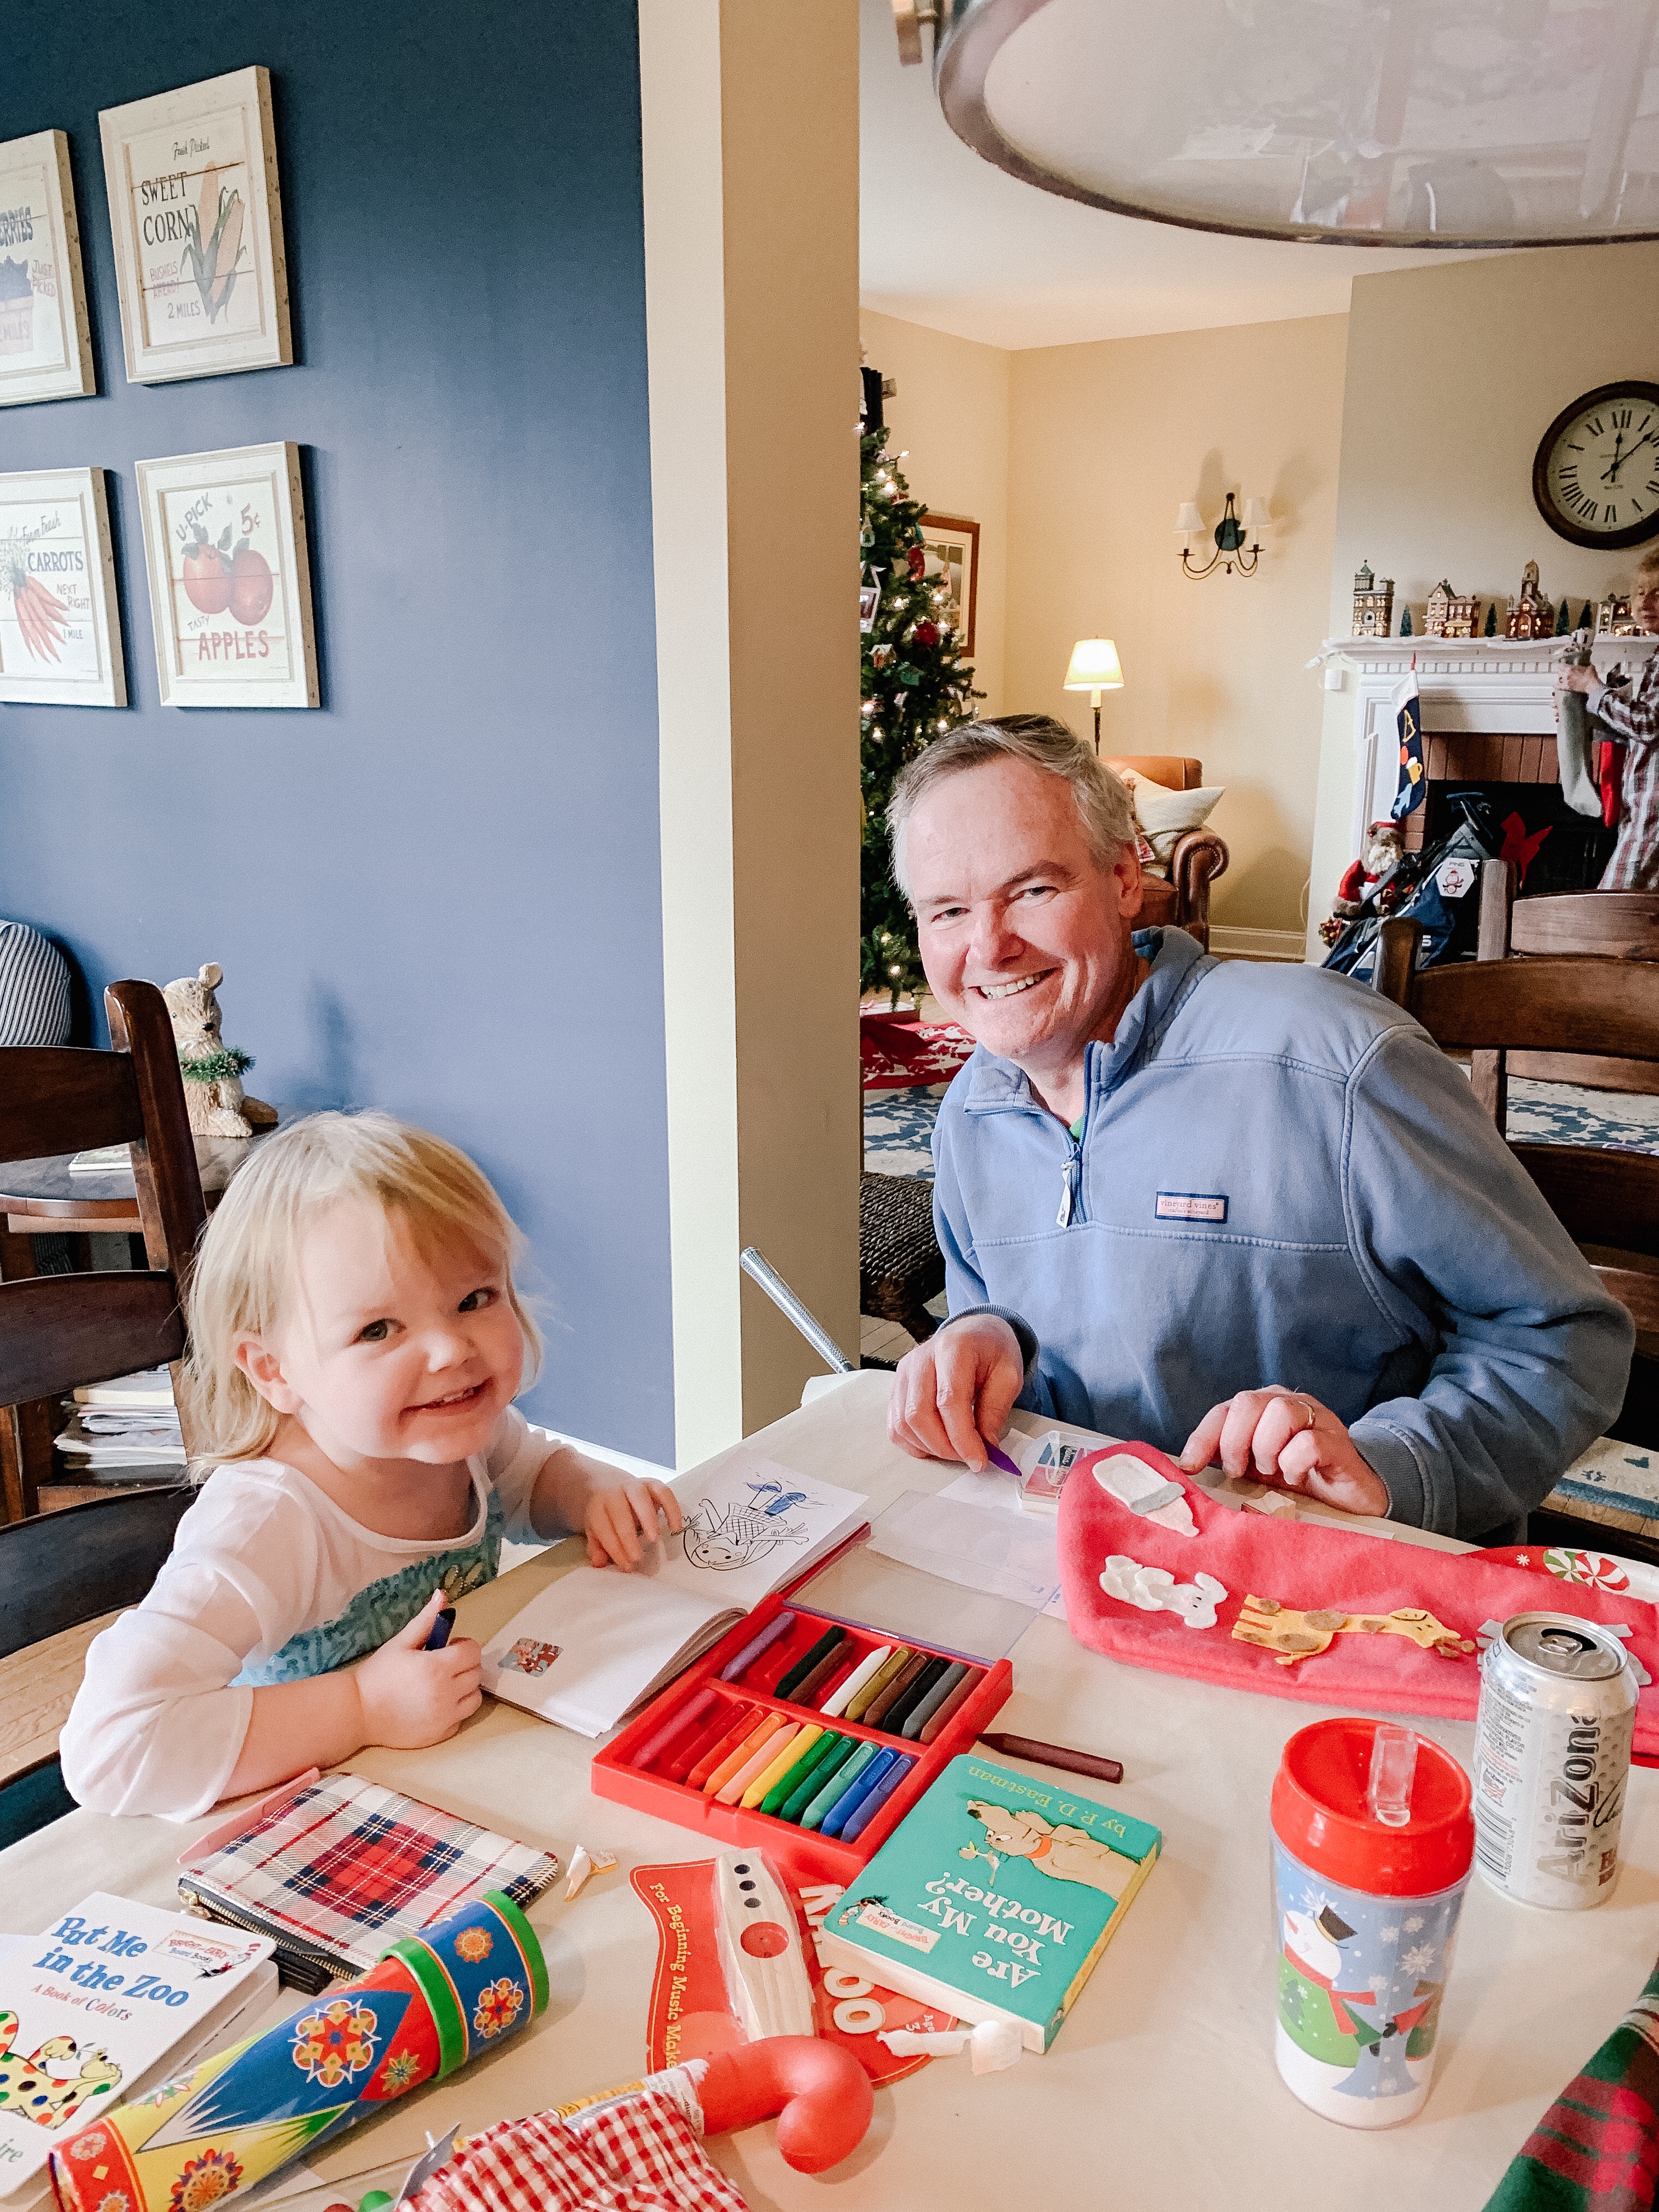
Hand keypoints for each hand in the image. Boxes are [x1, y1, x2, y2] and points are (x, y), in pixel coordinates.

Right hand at [354, 1588, 482, 1748]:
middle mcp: (445, 1693)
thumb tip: (442, 1595)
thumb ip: (426, 1620)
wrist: (357, 1712)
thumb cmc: (378, 1674)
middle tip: (443, 1665)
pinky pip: (462, 1718)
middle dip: (464, 1665)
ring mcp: (444, 1717)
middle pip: (476, 1673)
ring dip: (465, 1688)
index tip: (447, 1648)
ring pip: (475, 1697)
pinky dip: (455, 1710)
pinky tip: (436, 1704)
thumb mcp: (401, 1643)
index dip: (463, 1646)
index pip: (473, 1651)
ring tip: (443, 1684)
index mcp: (437, 1667)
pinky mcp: (440, 1734)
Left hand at [585, 1475, 681, 1567]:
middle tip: (637, 1557)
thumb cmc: (604, 1512)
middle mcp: (614, 1493)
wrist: (607, 1482)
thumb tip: (599, 1563)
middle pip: (619, 1511)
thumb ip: (597, 1546)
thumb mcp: (594, 1528)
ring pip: (640, 1496)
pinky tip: (675, 1527)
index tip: (626, 1565)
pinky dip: (672, 1508)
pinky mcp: (652, 1483)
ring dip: (648, 1517)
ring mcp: (634, 1486)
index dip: (614, 1547)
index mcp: (597, 1506)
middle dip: (628, 1536)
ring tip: (655, 1538)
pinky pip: (664, 1492)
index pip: (603, 1526)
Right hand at [888, 1315, 1023, 1471]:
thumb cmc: (991, 1352)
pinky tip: (936, 1445)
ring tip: (955, 1450)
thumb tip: (984, 1446)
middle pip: (919, 1414)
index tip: (979, 1460)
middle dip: (945, 1446)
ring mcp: (903, 1373)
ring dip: (929, 1448)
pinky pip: (895, 1426)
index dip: (963, 1437)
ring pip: (903, 1423)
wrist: (973, 1333)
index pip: (949, 1400)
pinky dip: (914, 1444)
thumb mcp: (1008, 1376)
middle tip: (968, 1457)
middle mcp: (920, 1359)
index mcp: (953, 1349)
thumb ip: (996, 1410)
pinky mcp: (896, 1388)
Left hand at [1177, 1389, 1388, 1517]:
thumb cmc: (1297, 1482)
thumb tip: (1187, 1468)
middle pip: (1248, 1402)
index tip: (1190, 1467)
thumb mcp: (1254, 1471)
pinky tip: (1297, 1477)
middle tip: (1240, 1472)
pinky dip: (1295, 1463)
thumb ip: (1227, 1461)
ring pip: (1280, 1413)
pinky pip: (1309, 1442)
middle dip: (1235, 1442)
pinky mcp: (1339, 1442)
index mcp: (1263, 1408)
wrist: (1349, 1499)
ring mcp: (1317, 1419)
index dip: (1203, 1437)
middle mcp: (1289, 1404)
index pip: (1224, 1410)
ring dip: (1267, 1450)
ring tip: (1274, 1472)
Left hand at [1558, 663, 1597, 693]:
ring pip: (1559, 678)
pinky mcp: (1567, 687)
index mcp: (1570, 668)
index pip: (1561, 665)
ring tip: (1561, 677)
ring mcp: (1566, 681)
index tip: (1562, 665)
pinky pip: (1559, 686)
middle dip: (1561, 671)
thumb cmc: (1591, 676)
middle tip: (1563, 671)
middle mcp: (1566, 674)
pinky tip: (1555, 685)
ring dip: (1560, 677)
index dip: (1562, 665)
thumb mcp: (1589, 667)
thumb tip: (1587, 665)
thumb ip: (1586, 665)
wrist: (1592, 685)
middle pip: (1559, 671)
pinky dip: (1556, 685)